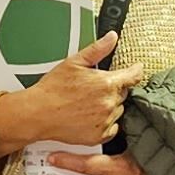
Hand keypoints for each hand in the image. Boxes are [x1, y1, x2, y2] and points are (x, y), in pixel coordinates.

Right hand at [0, 32, 144, 156]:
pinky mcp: (99, 136)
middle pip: (123, 93)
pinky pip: (112, 128)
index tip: (136, 69)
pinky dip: (105, 123)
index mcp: (107, 83)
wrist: (38, 113)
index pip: (133, 76)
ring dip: (109, 106)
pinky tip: (90, 117)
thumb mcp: (74, 62)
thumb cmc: (53, 89)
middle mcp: (109, 103)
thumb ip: (97, 49)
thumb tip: (112, 37)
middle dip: (113, 89)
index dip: (136, 71)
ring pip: (117, 110)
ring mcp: (105, 121)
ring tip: (88, 103)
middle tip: (93, 89)